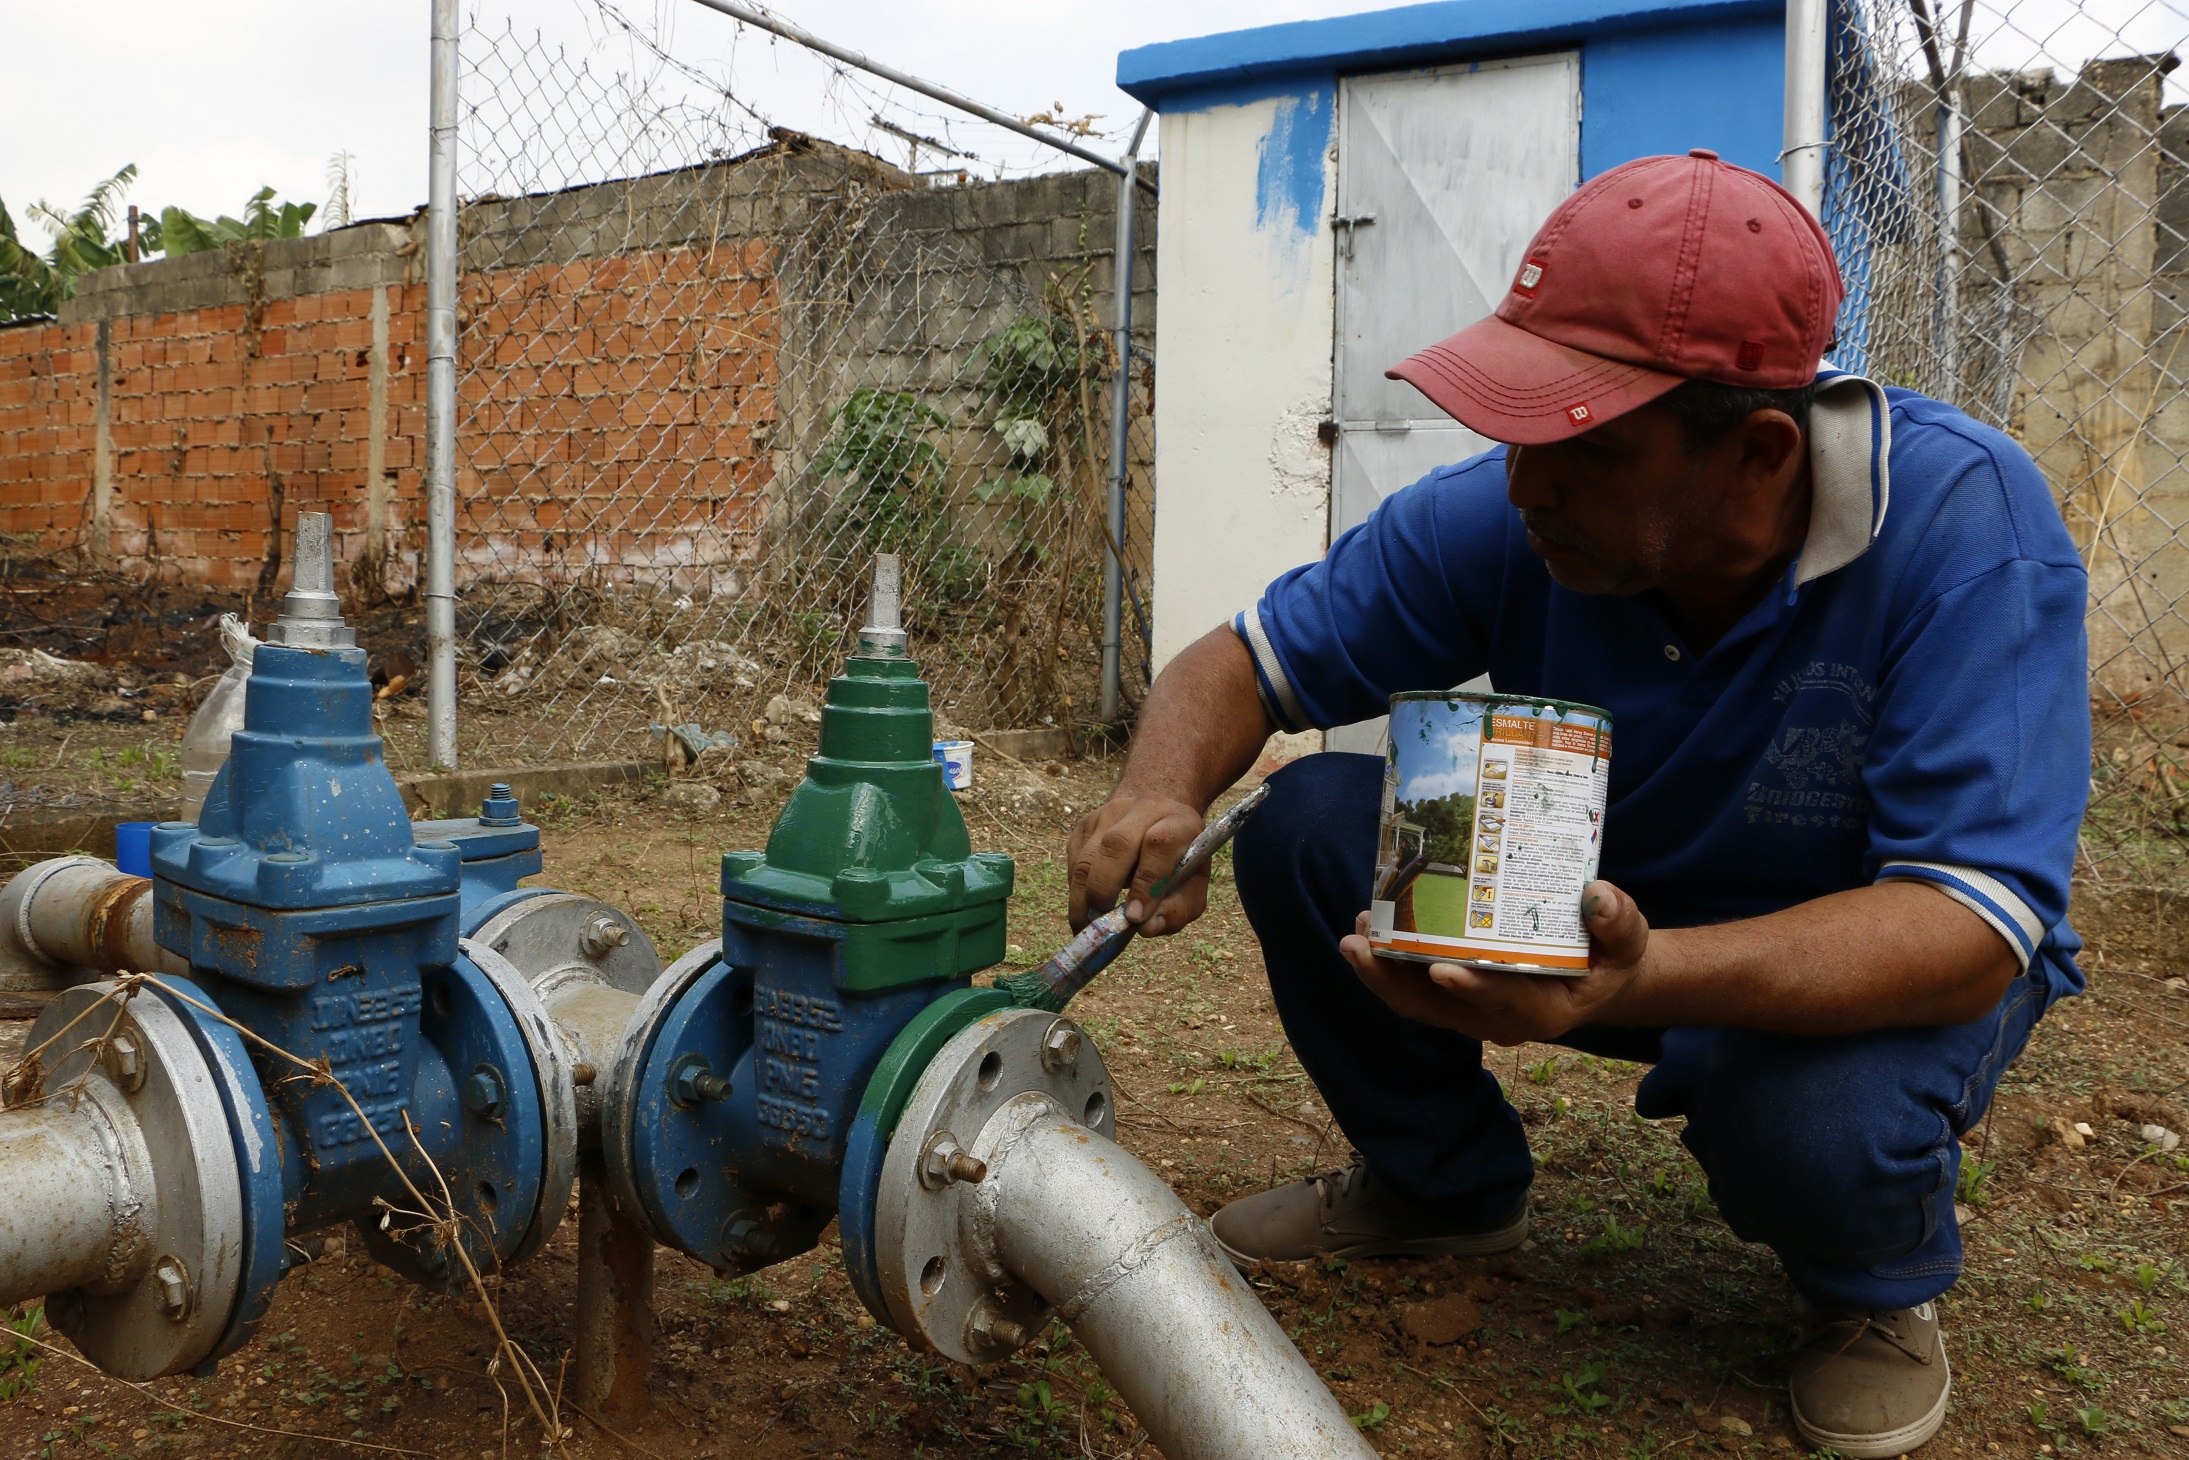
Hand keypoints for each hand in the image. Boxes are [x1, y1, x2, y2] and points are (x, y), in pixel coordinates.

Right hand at [1067, 791, 1208, 935]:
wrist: (1159, 820)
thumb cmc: (1179, 862)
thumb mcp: (1193, 886)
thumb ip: (1178, 909)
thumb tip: (1145, 928)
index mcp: (1180, 821)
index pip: (1159, 844)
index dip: (1146, 884)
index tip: (1134, 918)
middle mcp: (1144, 808)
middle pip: (1116, 844)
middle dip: (1104, 890)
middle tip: (1100, 924)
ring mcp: (1110, 812)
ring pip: (1087, 856)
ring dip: (1082, 897)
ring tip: (1085, 926)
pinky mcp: (1085, 824)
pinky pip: (1074, 860)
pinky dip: (1076, 889)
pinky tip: (1086, 905)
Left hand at [1339, 880, 1652, 1044]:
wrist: (1597, 977)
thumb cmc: (1610, 957)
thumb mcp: (1629, 941)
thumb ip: (1619, 922)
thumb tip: (1598, 896)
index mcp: (1545, 1011)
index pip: (1505, 1001)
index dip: (1474, 987)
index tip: (1441, 968)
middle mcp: (1501, 1021)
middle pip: (1441, 1008)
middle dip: (1397, 981)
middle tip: (1363, 946)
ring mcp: (1474, 1013)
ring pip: (1419, 1003)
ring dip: (1382, 973)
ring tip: (1354, 936)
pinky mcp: (1457, 1000)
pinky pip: (1416, 991)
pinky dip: (1389, 967)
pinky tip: (1368, 932)